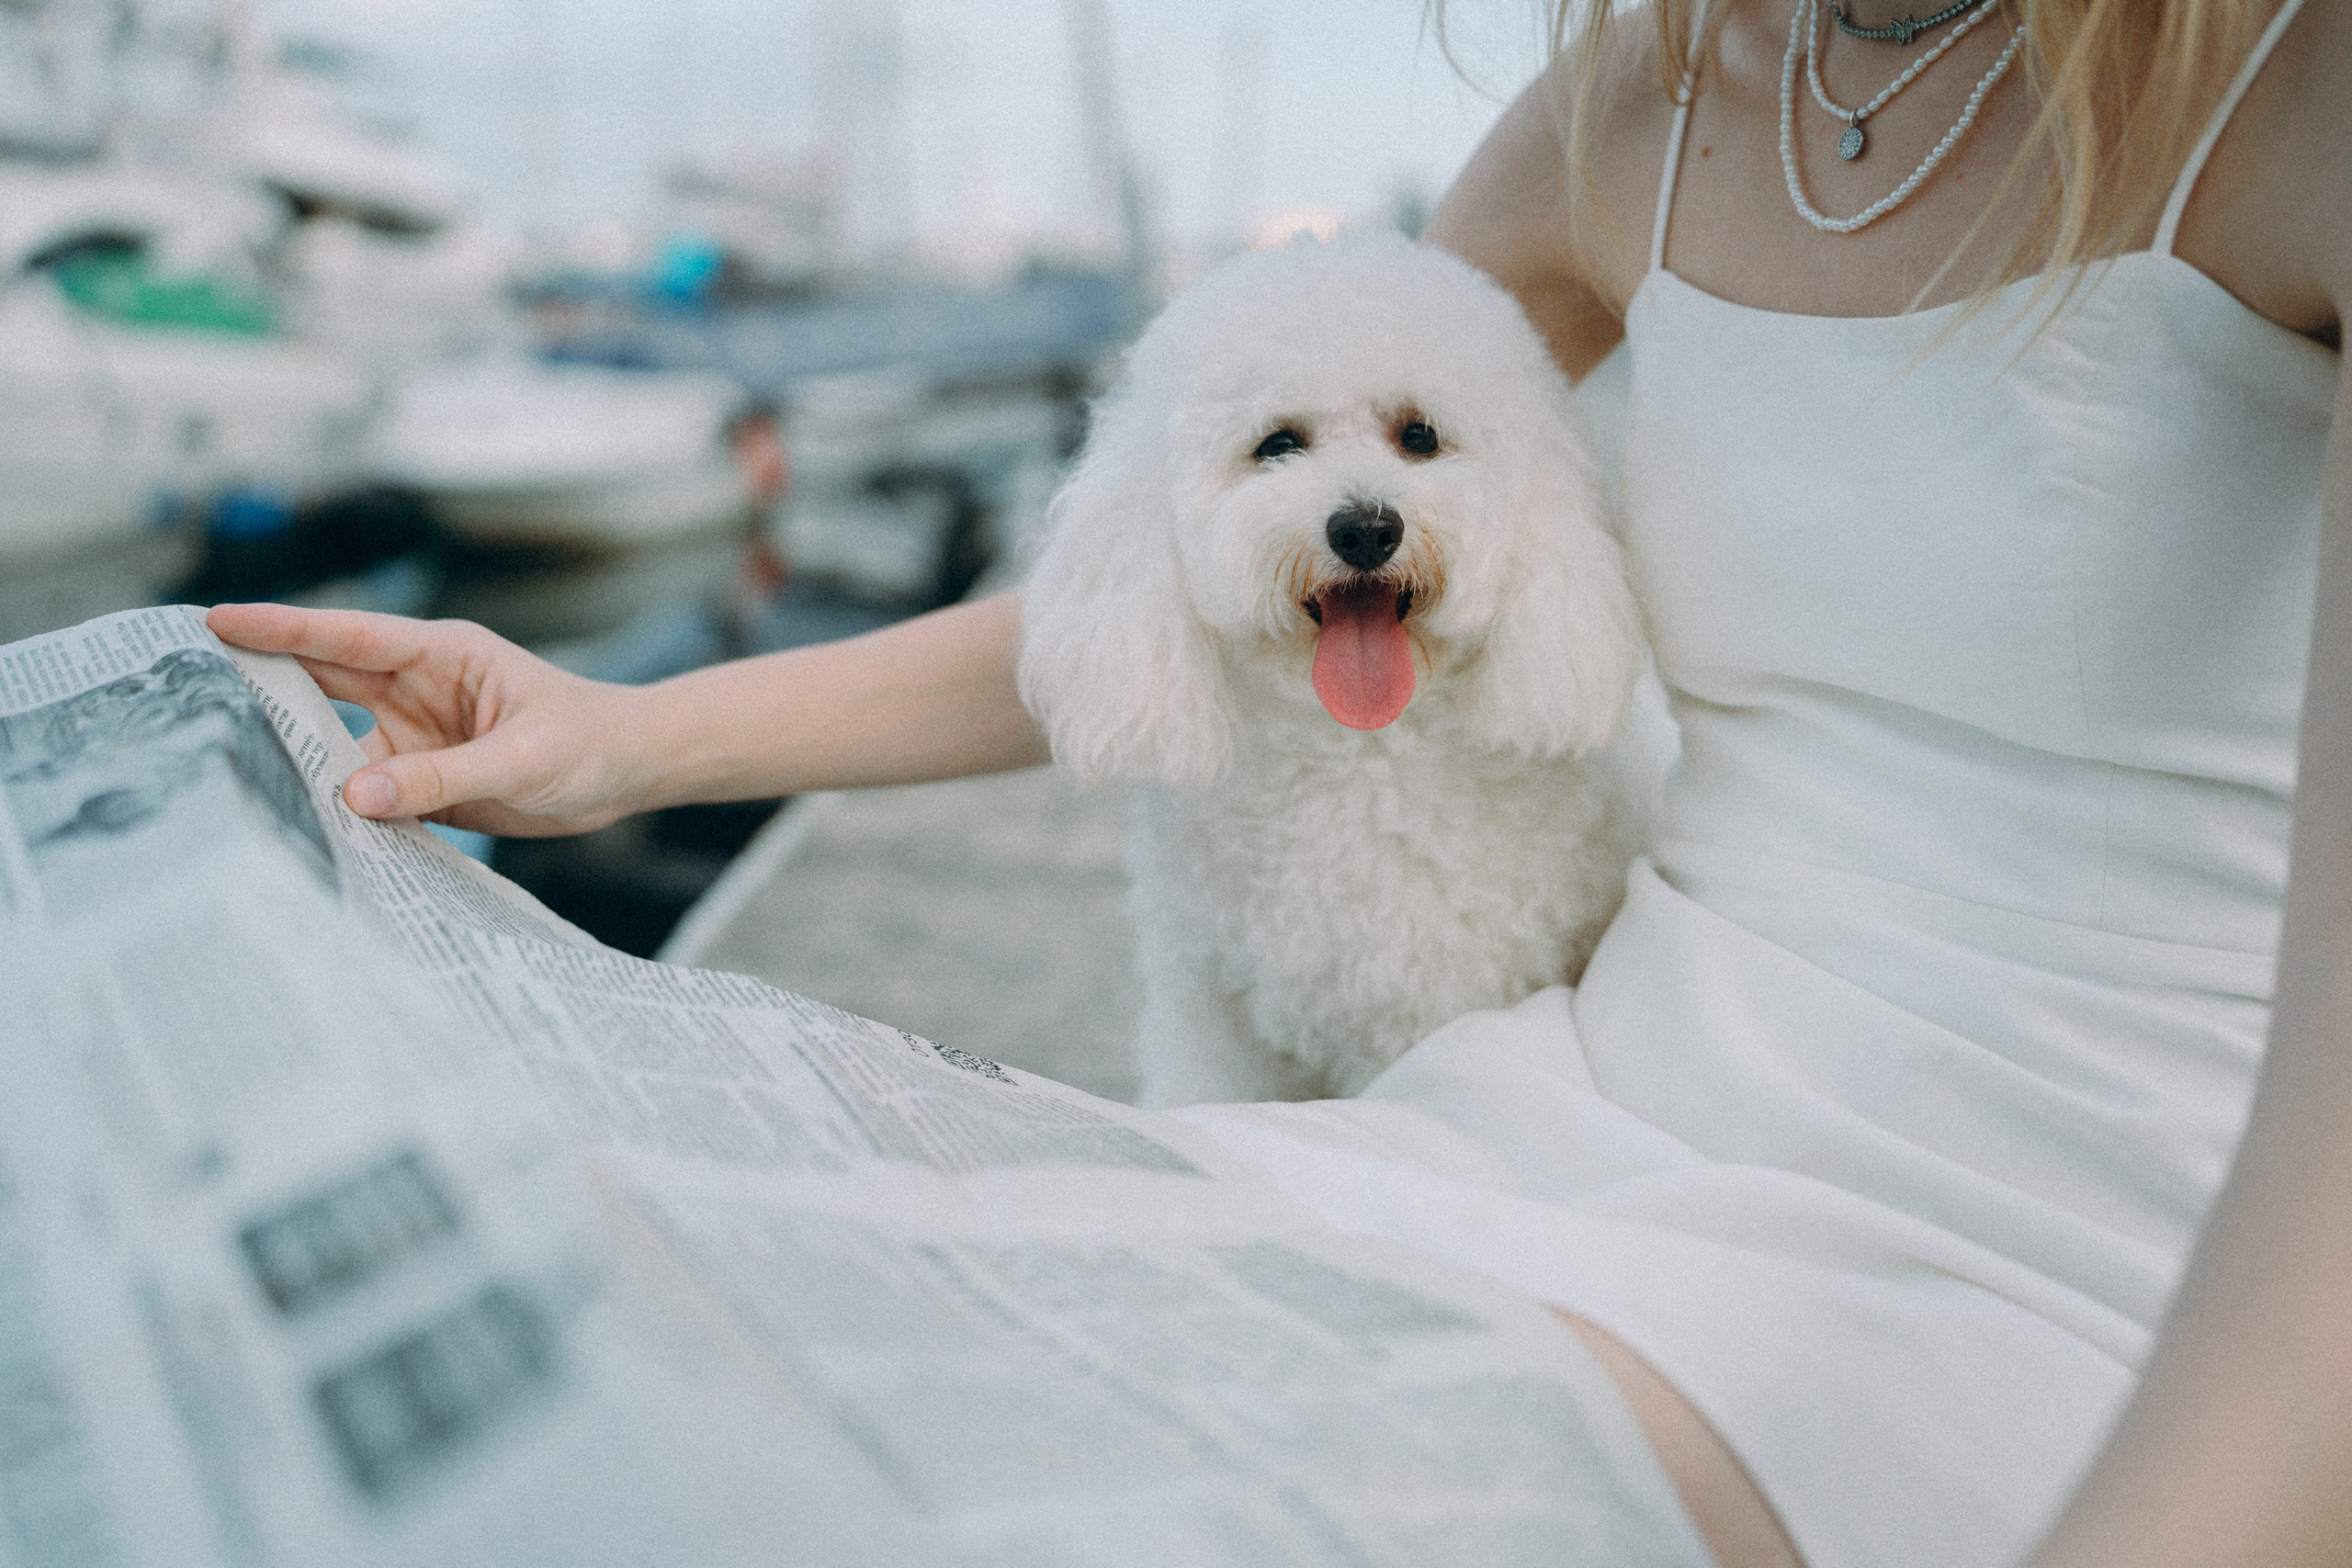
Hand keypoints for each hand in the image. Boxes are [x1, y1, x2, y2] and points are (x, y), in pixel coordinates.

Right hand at [206, 604, 657, 836]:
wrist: (628, 771)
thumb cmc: (590, 741)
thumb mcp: (521, 759)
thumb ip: (441, 778)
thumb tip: (355, 793)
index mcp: (442, 656)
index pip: (347, 636)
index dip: (281, 629)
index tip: (216, 622)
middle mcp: (418, 689)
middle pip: (322, 679)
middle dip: (259, 680)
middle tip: (186, 687)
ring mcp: (416, 735)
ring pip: (336, 744)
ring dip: (298, 760)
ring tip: (237, 778)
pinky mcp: (423, 779)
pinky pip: (367, 793)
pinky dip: (339, 810)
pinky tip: (304, 828)